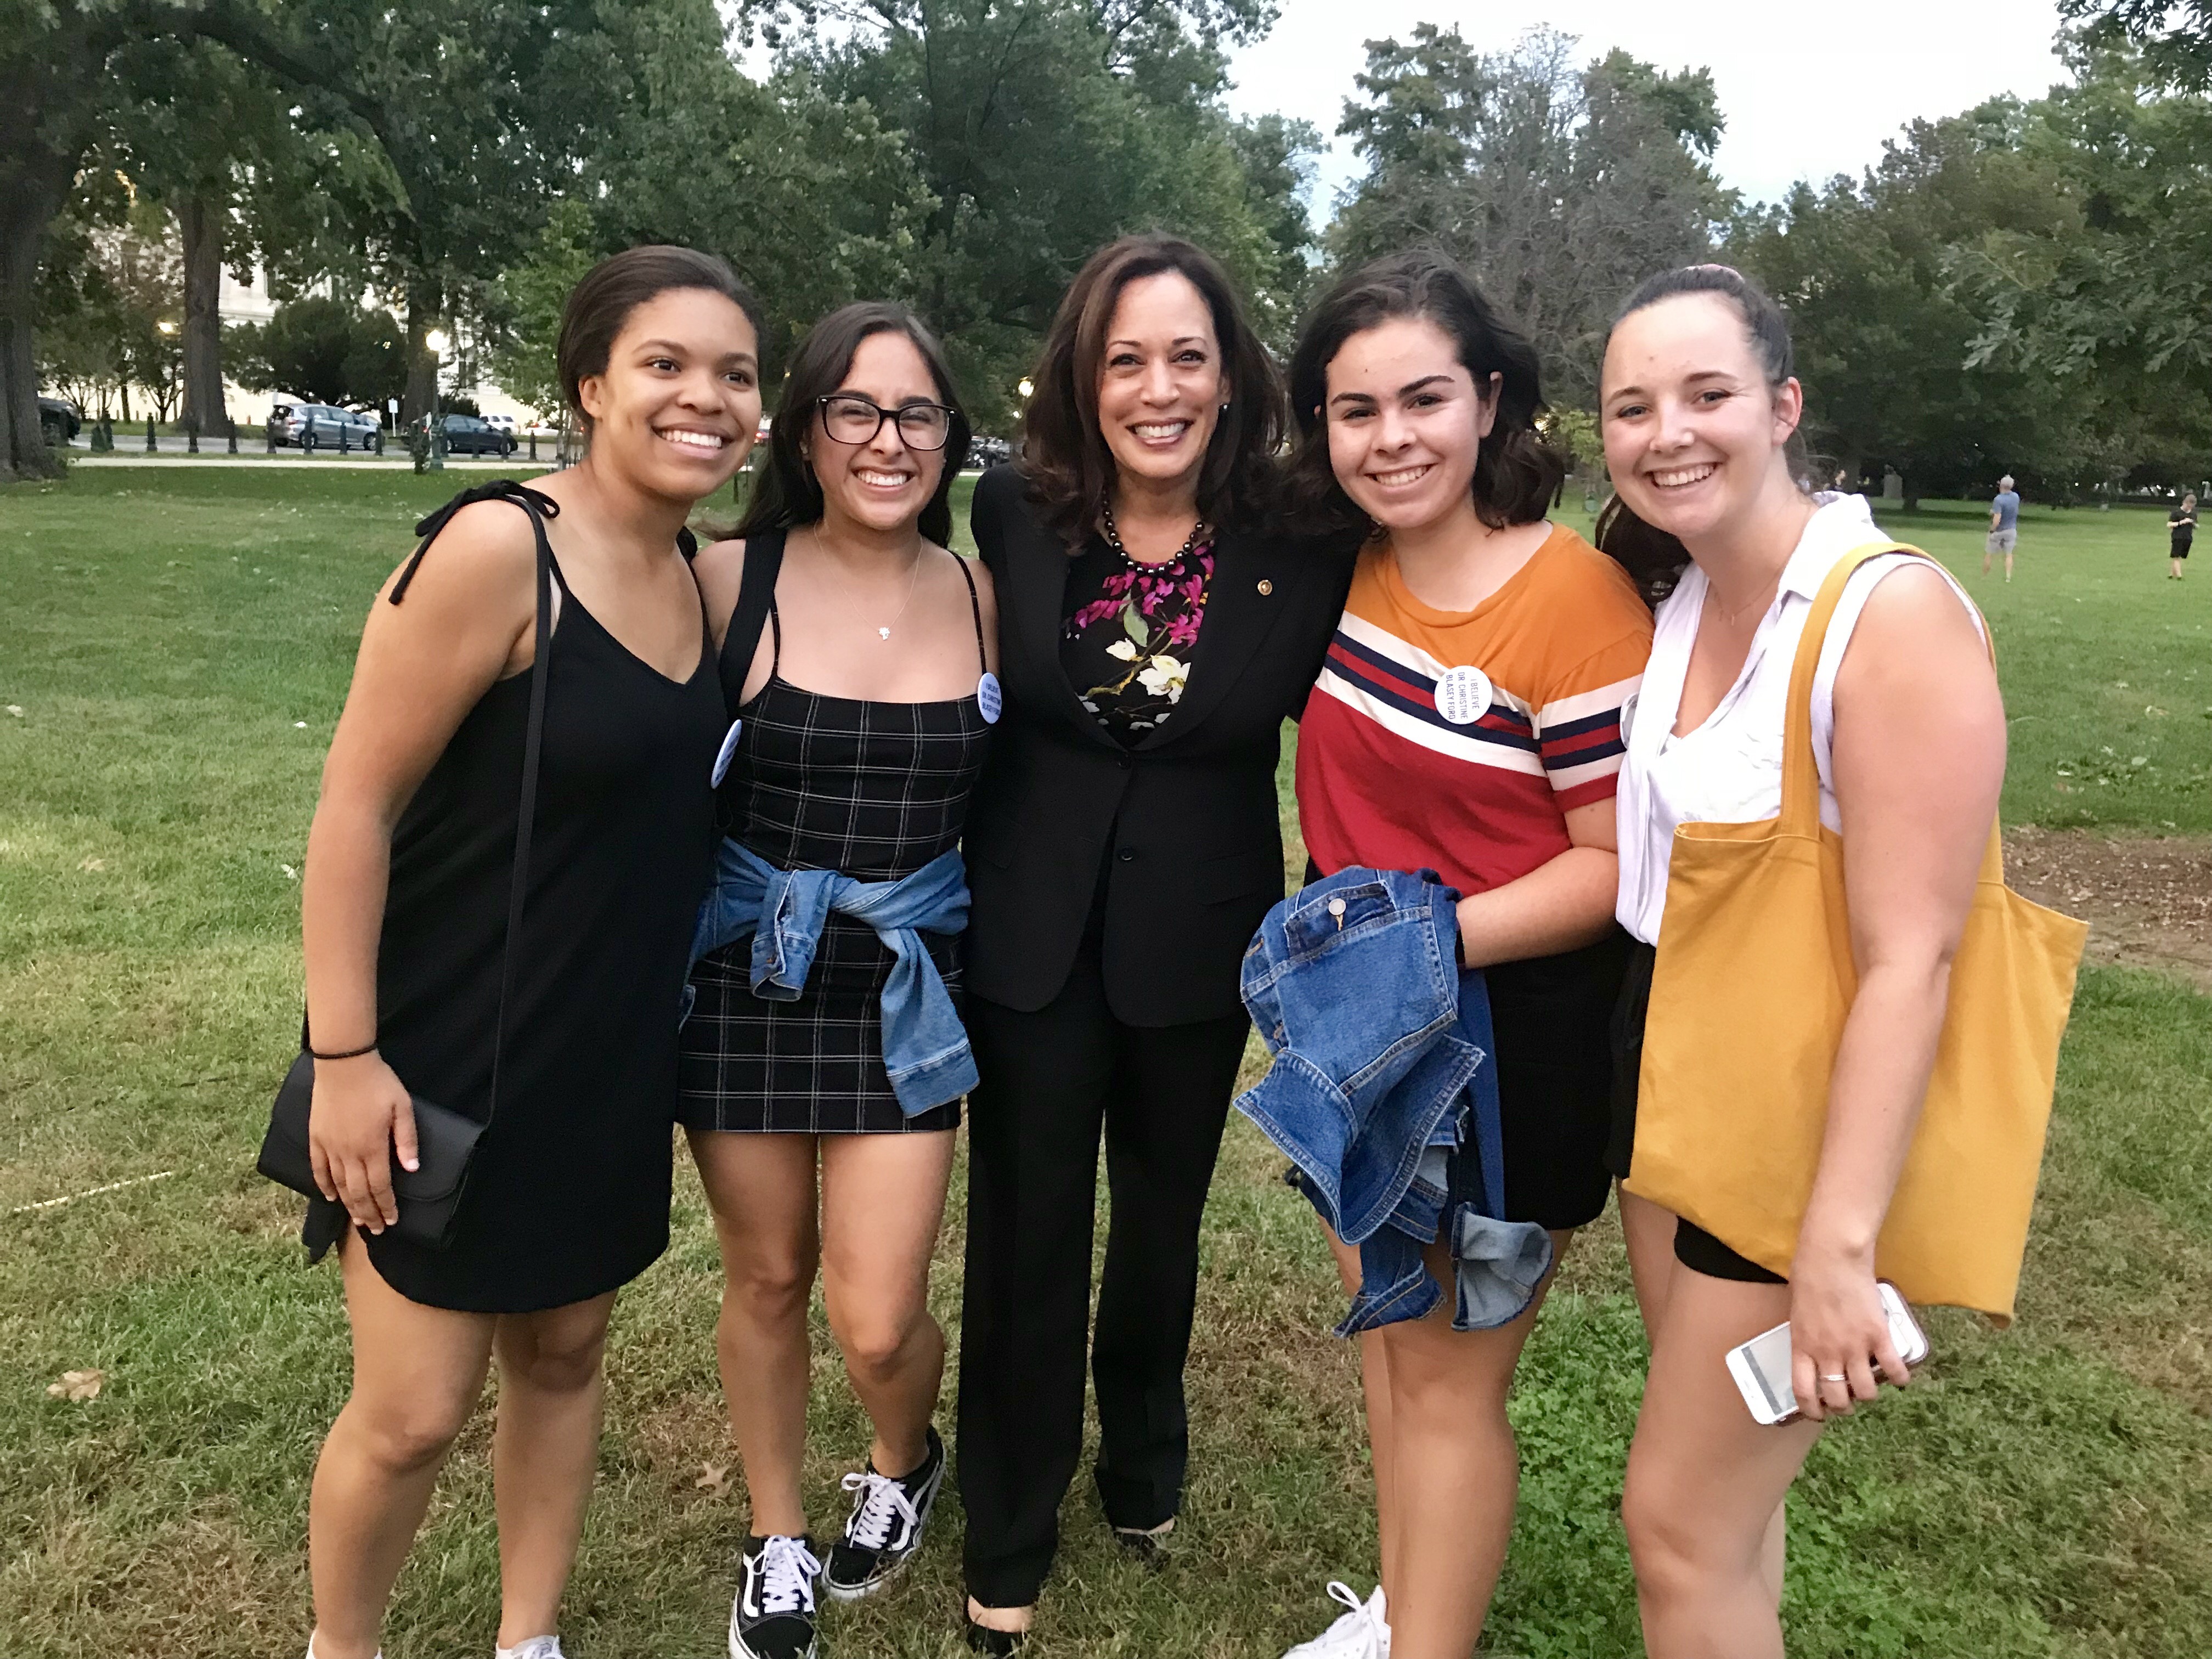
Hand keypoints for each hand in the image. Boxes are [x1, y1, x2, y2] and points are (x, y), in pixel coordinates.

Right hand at [307, 1052, 418, 1233]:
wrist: (343, 1065)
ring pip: (339, 1185)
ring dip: (349, 1205)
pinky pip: (318, 1169)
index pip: (380, 1186)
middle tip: (376, 1229)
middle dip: (368, 1214)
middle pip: (359, 1192)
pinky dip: (325, 1186)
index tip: (392, 1220)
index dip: (386, 1206)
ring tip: (358, 1220)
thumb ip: (406, 1140)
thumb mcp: (402, 1108)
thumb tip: (412, 1169)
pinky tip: (331, 1197)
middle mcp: (349, 1153)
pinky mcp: (316, 1138)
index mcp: (372, 1147)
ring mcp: (329, 1147)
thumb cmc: (378, 1084)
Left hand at [1786, 1242, 1910, 1421]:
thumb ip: (1806, 1337)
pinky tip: (1899, 1377)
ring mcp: (1855, 1347)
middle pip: (1838, 1399)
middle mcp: (1828, 1353)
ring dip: (1869, 1394)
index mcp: (1803, 1347)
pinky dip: (1899, 1378)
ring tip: (1870, 1387)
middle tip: (1847, 1400)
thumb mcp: (1797, 1313)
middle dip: (1844, 1406)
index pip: (1804, 1393)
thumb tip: (1813, 1352)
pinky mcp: (1879, 1336)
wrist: (1832, 1256)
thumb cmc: (1809, 1277)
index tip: (1819, 1414)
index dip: (1812, 1411)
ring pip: (1867, 1392)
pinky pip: (1894, 1370)